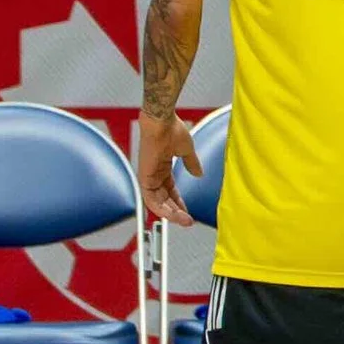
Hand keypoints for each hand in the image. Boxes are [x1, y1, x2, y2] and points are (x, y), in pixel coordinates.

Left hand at [136, 112, 201, 226]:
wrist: (162, 122)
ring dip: (170, 213)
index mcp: (162, 168)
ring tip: (184, 221)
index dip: (179, 203)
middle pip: (164, 199)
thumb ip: (191, 163)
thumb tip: (198, 173)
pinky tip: (172, 214)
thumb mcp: (186, 151)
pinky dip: (161, 208)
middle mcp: (154, 174)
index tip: (188, 212)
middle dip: (176, 212)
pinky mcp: (145, 176)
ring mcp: (148, 176)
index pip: (170, 191)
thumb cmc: (171, 130)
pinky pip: (151, 198)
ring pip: (157, 202)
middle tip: (188, 221)